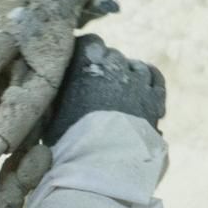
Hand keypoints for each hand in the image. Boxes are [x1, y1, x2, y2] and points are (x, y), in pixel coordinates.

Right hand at [44, 34, 165, 145]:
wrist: (100, 166)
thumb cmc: (69, 140)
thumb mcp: (51, 111)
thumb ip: (58, 92)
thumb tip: (56, 85)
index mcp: (85, 64)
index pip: (89, 41)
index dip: (84, 52)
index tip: (78, 64)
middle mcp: (113, 67)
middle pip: (111, 54)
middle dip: (104, 66)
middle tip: (95, 86)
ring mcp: (137, 82)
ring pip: (134, 65)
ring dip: (125, 74)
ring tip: (117, 91)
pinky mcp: (154, 100)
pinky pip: (155, 78)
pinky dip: (148, 78)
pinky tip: (141, 85)